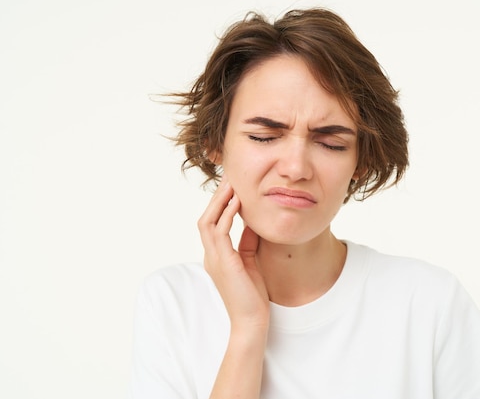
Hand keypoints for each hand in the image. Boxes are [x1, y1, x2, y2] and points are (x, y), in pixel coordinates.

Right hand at [197, 178, 269, 331]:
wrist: (251, 321)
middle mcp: (211, 255)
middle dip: (217, 197)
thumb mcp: (250, 260)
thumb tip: (253, 220)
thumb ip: (248, 241)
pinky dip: (227, 216)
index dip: (220, 203)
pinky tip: (237, 203)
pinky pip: (220, 233)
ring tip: (231, 184)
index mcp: (216, 255)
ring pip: (208, 222)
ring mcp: (214, 259)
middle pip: (206, 218)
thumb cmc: (252, 294)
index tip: (232, 186)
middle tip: (229, 177)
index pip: (212, 222)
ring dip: (219, 201)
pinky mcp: (223, 263)